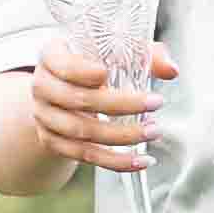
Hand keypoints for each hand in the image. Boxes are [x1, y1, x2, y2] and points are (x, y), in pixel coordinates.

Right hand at [28, 43, 176, 173]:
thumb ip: (144, 54)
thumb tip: (171, 70)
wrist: (62, 91)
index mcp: (51, 57)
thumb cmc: (93, 63)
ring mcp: (45, 117)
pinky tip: (141, 160)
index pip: (61, 64)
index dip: (81, 70)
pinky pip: (86, 155)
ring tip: (153, 130)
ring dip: (122, 135)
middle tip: (156, 103)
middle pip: (77, 100)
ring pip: (82, 131)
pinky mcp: (54, 142)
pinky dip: (116, 161)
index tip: (107, 72)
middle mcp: (42, 86)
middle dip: (121, 104)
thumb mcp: (115, 51)